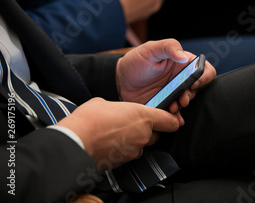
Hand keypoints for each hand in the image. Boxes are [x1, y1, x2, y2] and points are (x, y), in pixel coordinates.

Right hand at [57, 98, 179, 168]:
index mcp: (143, 116)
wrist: (75, 142)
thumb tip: (116, 111)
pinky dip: (122, 150)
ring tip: (115, 134)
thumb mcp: (105, 103)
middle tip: (130, 124)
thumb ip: (120, 108)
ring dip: (133, 141)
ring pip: (141, 145)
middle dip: (147, 130)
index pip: (170, 122)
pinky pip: (129, 154)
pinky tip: (109, 144)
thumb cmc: (89, 119)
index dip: (170, 120)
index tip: (167, 118)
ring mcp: (134, 150)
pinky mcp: (123, 162)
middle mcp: (143, 135)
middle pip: (155, 134)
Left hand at [115, 39, 216, 121]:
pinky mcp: (166, 105)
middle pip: (198, 88)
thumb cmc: (136, 60)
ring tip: (171, 107)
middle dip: (191, 94)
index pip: (204, 69)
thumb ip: (168, 47)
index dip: (204, 76)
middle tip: (182, 99)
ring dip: (182, 105)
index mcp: (183, 63)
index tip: (194, 82)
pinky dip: (176, 117)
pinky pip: (176, 114)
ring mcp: (174, 93)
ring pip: (187, 101)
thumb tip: (184, 56)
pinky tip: (170, 117)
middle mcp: (181, 79)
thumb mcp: (150, 49)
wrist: (119, 79)